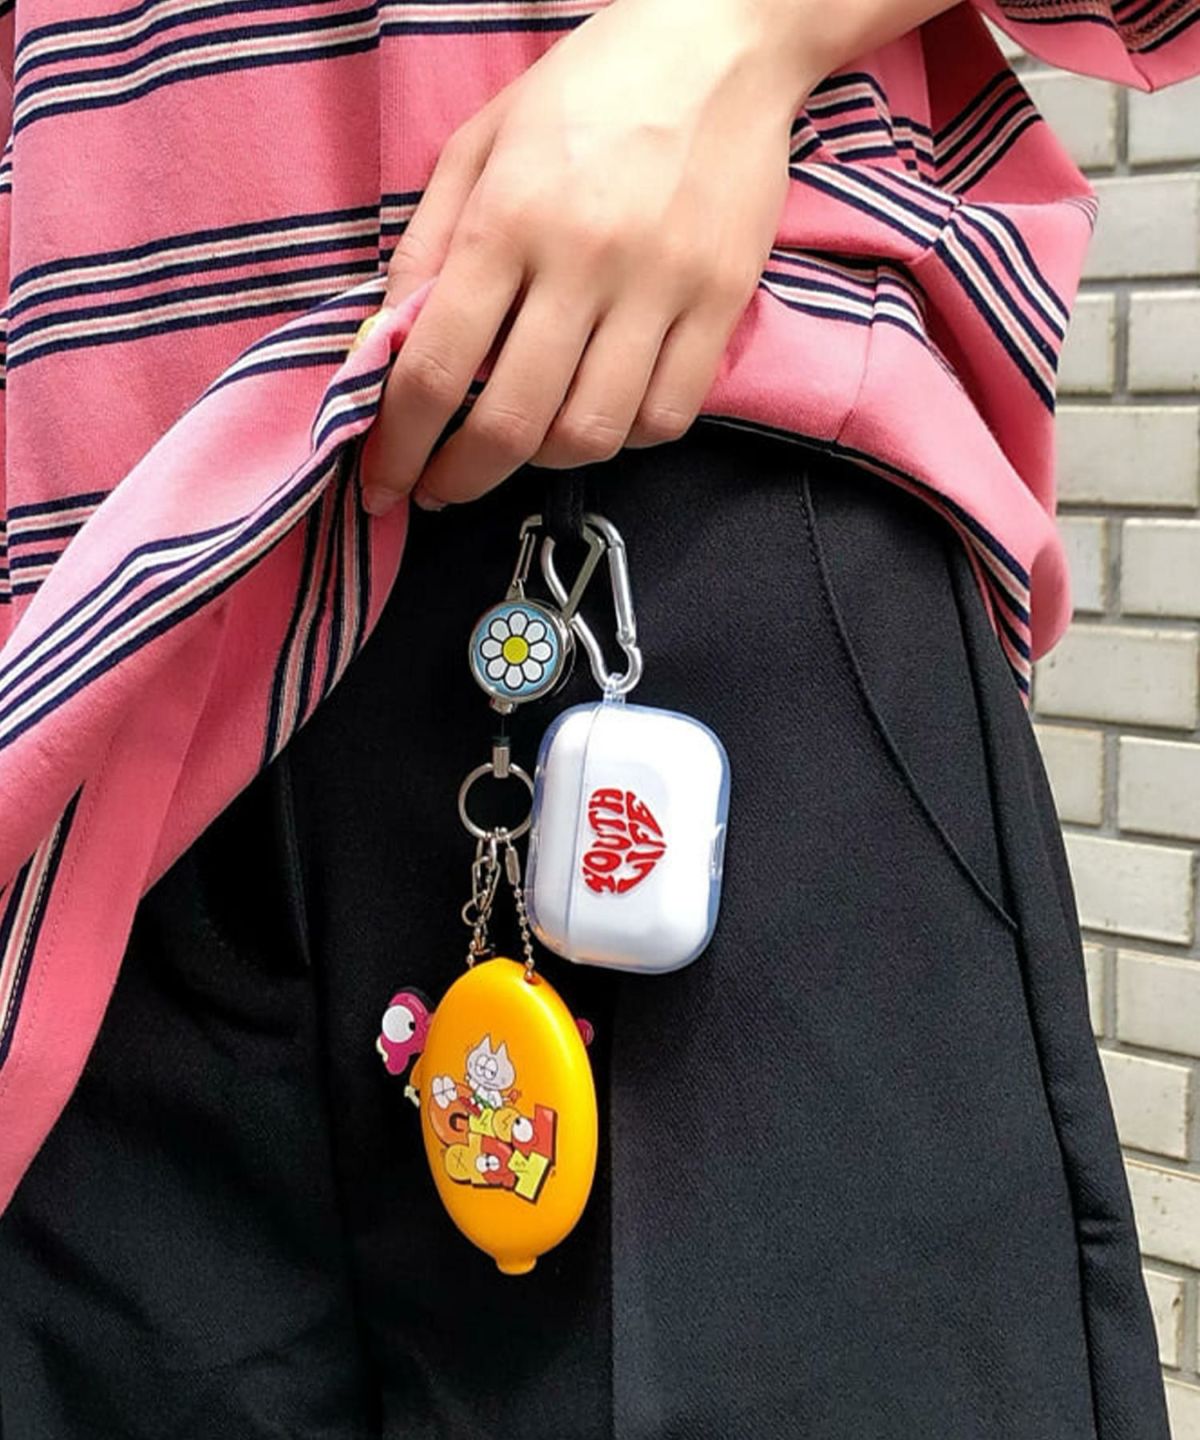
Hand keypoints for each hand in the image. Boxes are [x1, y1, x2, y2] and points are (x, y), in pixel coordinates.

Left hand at [357, 0, 823, 514]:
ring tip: (524, 441)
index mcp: (508, 217)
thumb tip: (386, 346)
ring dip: (544, 460)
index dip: (400, 443)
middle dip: (462, 477)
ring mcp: (661, 286)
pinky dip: (625, 436)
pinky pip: (669, 415)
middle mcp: (584, 260)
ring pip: (595, 431)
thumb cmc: (585, 90)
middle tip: (440, 489)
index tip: (384, 481)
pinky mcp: (722, 302)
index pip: (438, 366)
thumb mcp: (479, 143)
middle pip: (514, 420)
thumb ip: (425, 245)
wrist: (720, 42)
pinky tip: (600, 410)